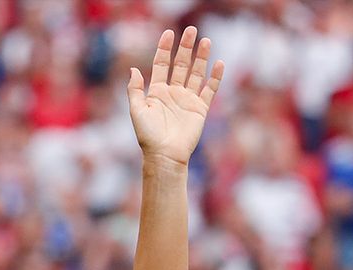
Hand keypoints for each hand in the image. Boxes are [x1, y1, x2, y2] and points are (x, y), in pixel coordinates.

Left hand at [128, 27, 222, 166]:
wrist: (165, 155)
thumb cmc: (149, 136)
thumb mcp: (137, 111)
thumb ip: (135, 90)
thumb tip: (134, 69)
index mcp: (157, 93)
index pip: (161, 65)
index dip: (164, 49)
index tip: (168, 33)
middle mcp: (173, 94)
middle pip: (180, 65)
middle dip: (185, 48)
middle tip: (191, 30)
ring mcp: (187, 100)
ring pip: (196, 73)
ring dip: (201, 57)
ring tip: (205, 41)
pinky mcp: (200, 109)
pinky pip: (209, 90)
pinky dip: (215, 77)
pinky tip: (219, 63)